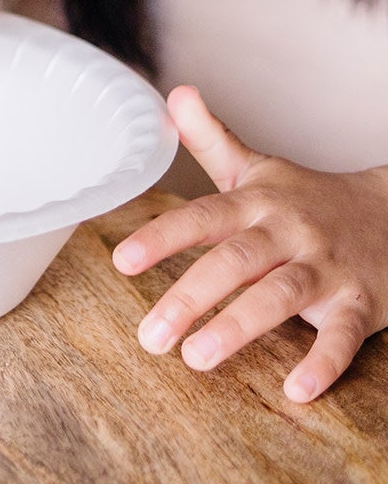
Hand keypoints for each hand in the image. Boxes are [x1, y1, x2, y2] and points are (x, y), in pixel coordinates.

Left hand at [111, 86, 387, 402]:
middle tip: (148, 337)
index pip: (201, 217)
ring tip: (195, 359)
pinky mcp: (362, 303)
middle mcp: (288, 232)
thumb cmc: (309, 200)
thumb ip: (211, 139)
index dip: (161, 237)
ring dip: (238, 327)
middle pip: (233, 261)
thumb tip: (174, 94)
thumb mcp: (259, 169)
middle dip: (189, 297)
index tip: (121, 261)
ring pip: (280, 296)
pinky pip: (343, 335)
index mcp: (257, 203)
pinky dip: (323, 363)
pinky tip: (296, 390)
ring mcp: (327, 268)